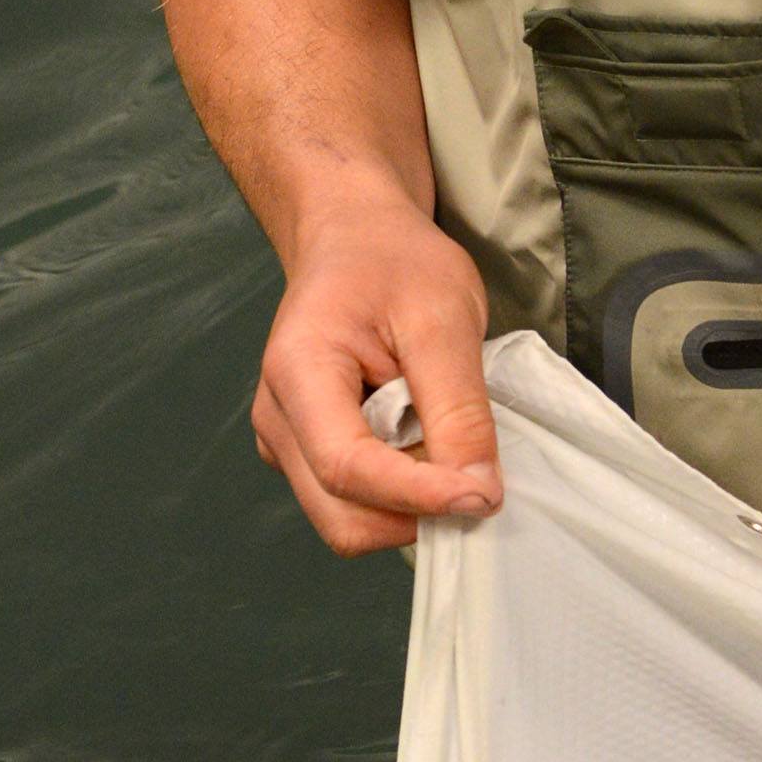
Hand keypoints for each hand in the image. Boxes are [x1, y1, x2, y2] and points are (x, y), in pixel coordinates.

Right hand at [253, 188, 501, 555]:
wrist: (355, 240)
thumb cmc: (394, 263)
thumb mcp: (443, 319)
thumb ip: (458, 409)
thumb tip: (480, 492)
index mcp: (297, 372)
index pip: (348, 466)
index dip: (419, 495)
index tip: (485, 495)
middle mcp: (276, 419)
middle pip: (341, 516)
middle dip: (415, 515)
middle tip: (478, 479)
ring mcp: (286, 443)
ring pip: (349, 521)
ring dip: (410, 508)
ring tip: (449, 448)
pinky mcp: (306, 456)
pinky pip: (354, 505)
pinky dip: (402, 497)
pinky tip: (427, 447)